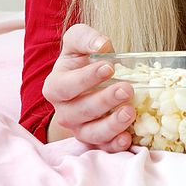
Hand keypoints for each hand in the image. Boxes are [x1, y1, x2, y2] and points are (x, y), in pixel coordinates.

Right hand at [42, 23, 135, 151]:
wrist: (89, 75)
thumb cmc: (82, 56)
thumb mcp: (79, 40)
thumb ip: (86, 38)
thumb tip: (101, 45)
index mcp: (56, 86)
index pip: (66, 86)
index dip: (86, 78)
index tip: (109, 67)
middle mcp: (64, 110)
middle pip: (80, 112)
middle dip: (104, 101)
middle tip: (126, 89)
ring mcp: (79, 127)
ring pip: (91, 133)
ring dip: (111, 125)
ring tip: (130, 112)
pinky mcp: (96, 138)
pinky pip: (103, 147)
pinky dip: (114, 145)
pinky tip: (128, 138)